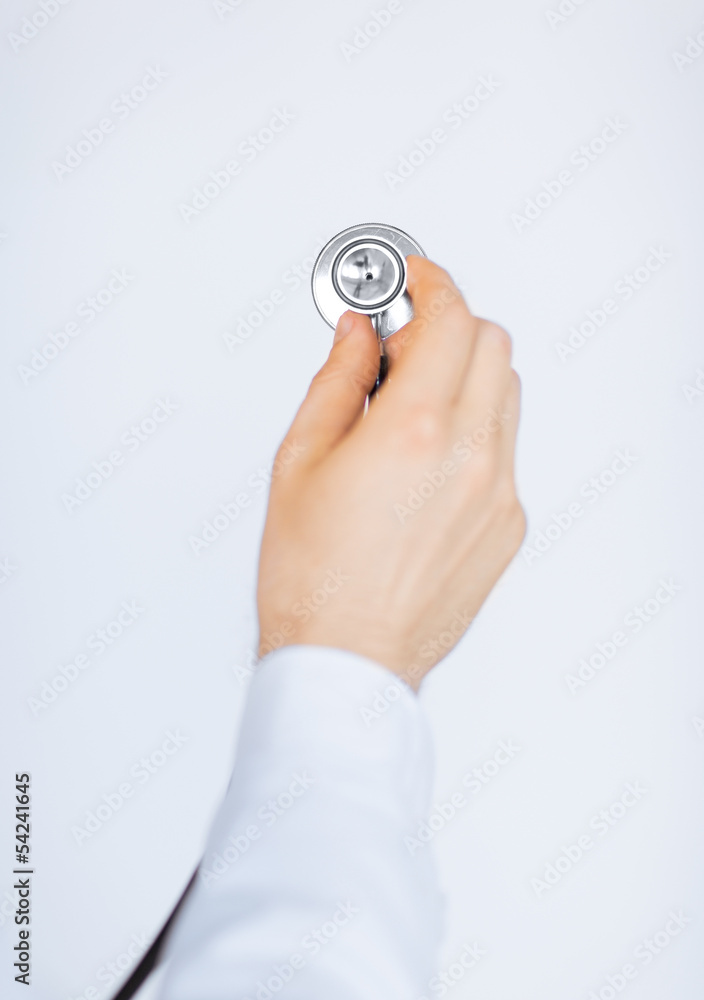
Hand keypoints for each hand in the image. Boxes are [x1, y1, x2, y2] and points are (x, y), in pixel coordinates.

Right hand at [256, 255, 525, 689]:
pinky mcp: (508, 526)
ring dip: (465, 378)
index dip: (430, 282)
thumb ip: (338, 380)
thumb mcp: (300, 460)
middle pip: (493, 343)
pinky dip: (473, 432)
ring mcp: (499, 494)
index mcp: (416, 432)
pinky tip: (425, 465)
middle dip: (449, 327)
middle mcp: (472, 458)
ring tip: (409, 410)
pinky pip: (504, 450)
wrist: (346, 660)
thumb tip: (358, 333)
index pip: (450, 317)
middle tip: (398, 350)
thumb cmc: (312, 577)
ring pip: (506, 394)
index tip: (411, 278)